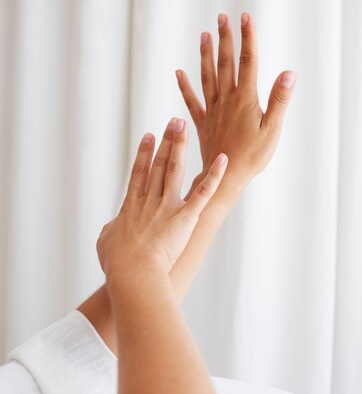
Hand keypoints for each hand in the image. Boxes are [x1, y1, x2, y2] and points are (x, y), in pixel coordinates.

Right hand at [96, 117, 227, 277]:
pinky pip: (204, 192)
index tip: (149, 135)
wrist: (132, 270)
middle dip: (167, 140)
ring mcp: (168, 206)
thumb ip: (110, 230)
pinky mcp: (186, 216)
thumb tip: (112, 229)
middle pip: (159, 164)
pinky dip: (215, 175)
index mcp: (131, 205)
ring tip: (185, 126)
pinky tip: (223, 159)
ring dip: (181, 146)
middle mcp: (150, 200)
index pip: (140, 172)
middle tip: (174, 123)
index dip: (145, 152)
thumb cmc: (116, 261)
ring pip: (176, 169)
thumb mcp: (105, 242)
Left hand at [176, 12, 295, 192]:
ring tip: (204, 35)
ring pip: (208, 77)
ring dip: (206, 55)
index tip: (245, 16)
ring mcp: (212, 110)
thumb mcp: (272, 129)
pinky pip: (192, 101)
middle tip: (222, 17)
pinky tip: (178, 73)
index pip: (248, 61)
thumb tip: (289, 73)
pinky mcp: (202, 123)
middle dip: (225, 38)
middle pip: (226, 63)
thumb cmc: (253, 157)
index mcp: (245, 99)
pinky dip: (185, 86)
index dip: (248, 37)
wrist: (224, 177)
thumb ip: (279, 100)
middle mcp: (226, 100)